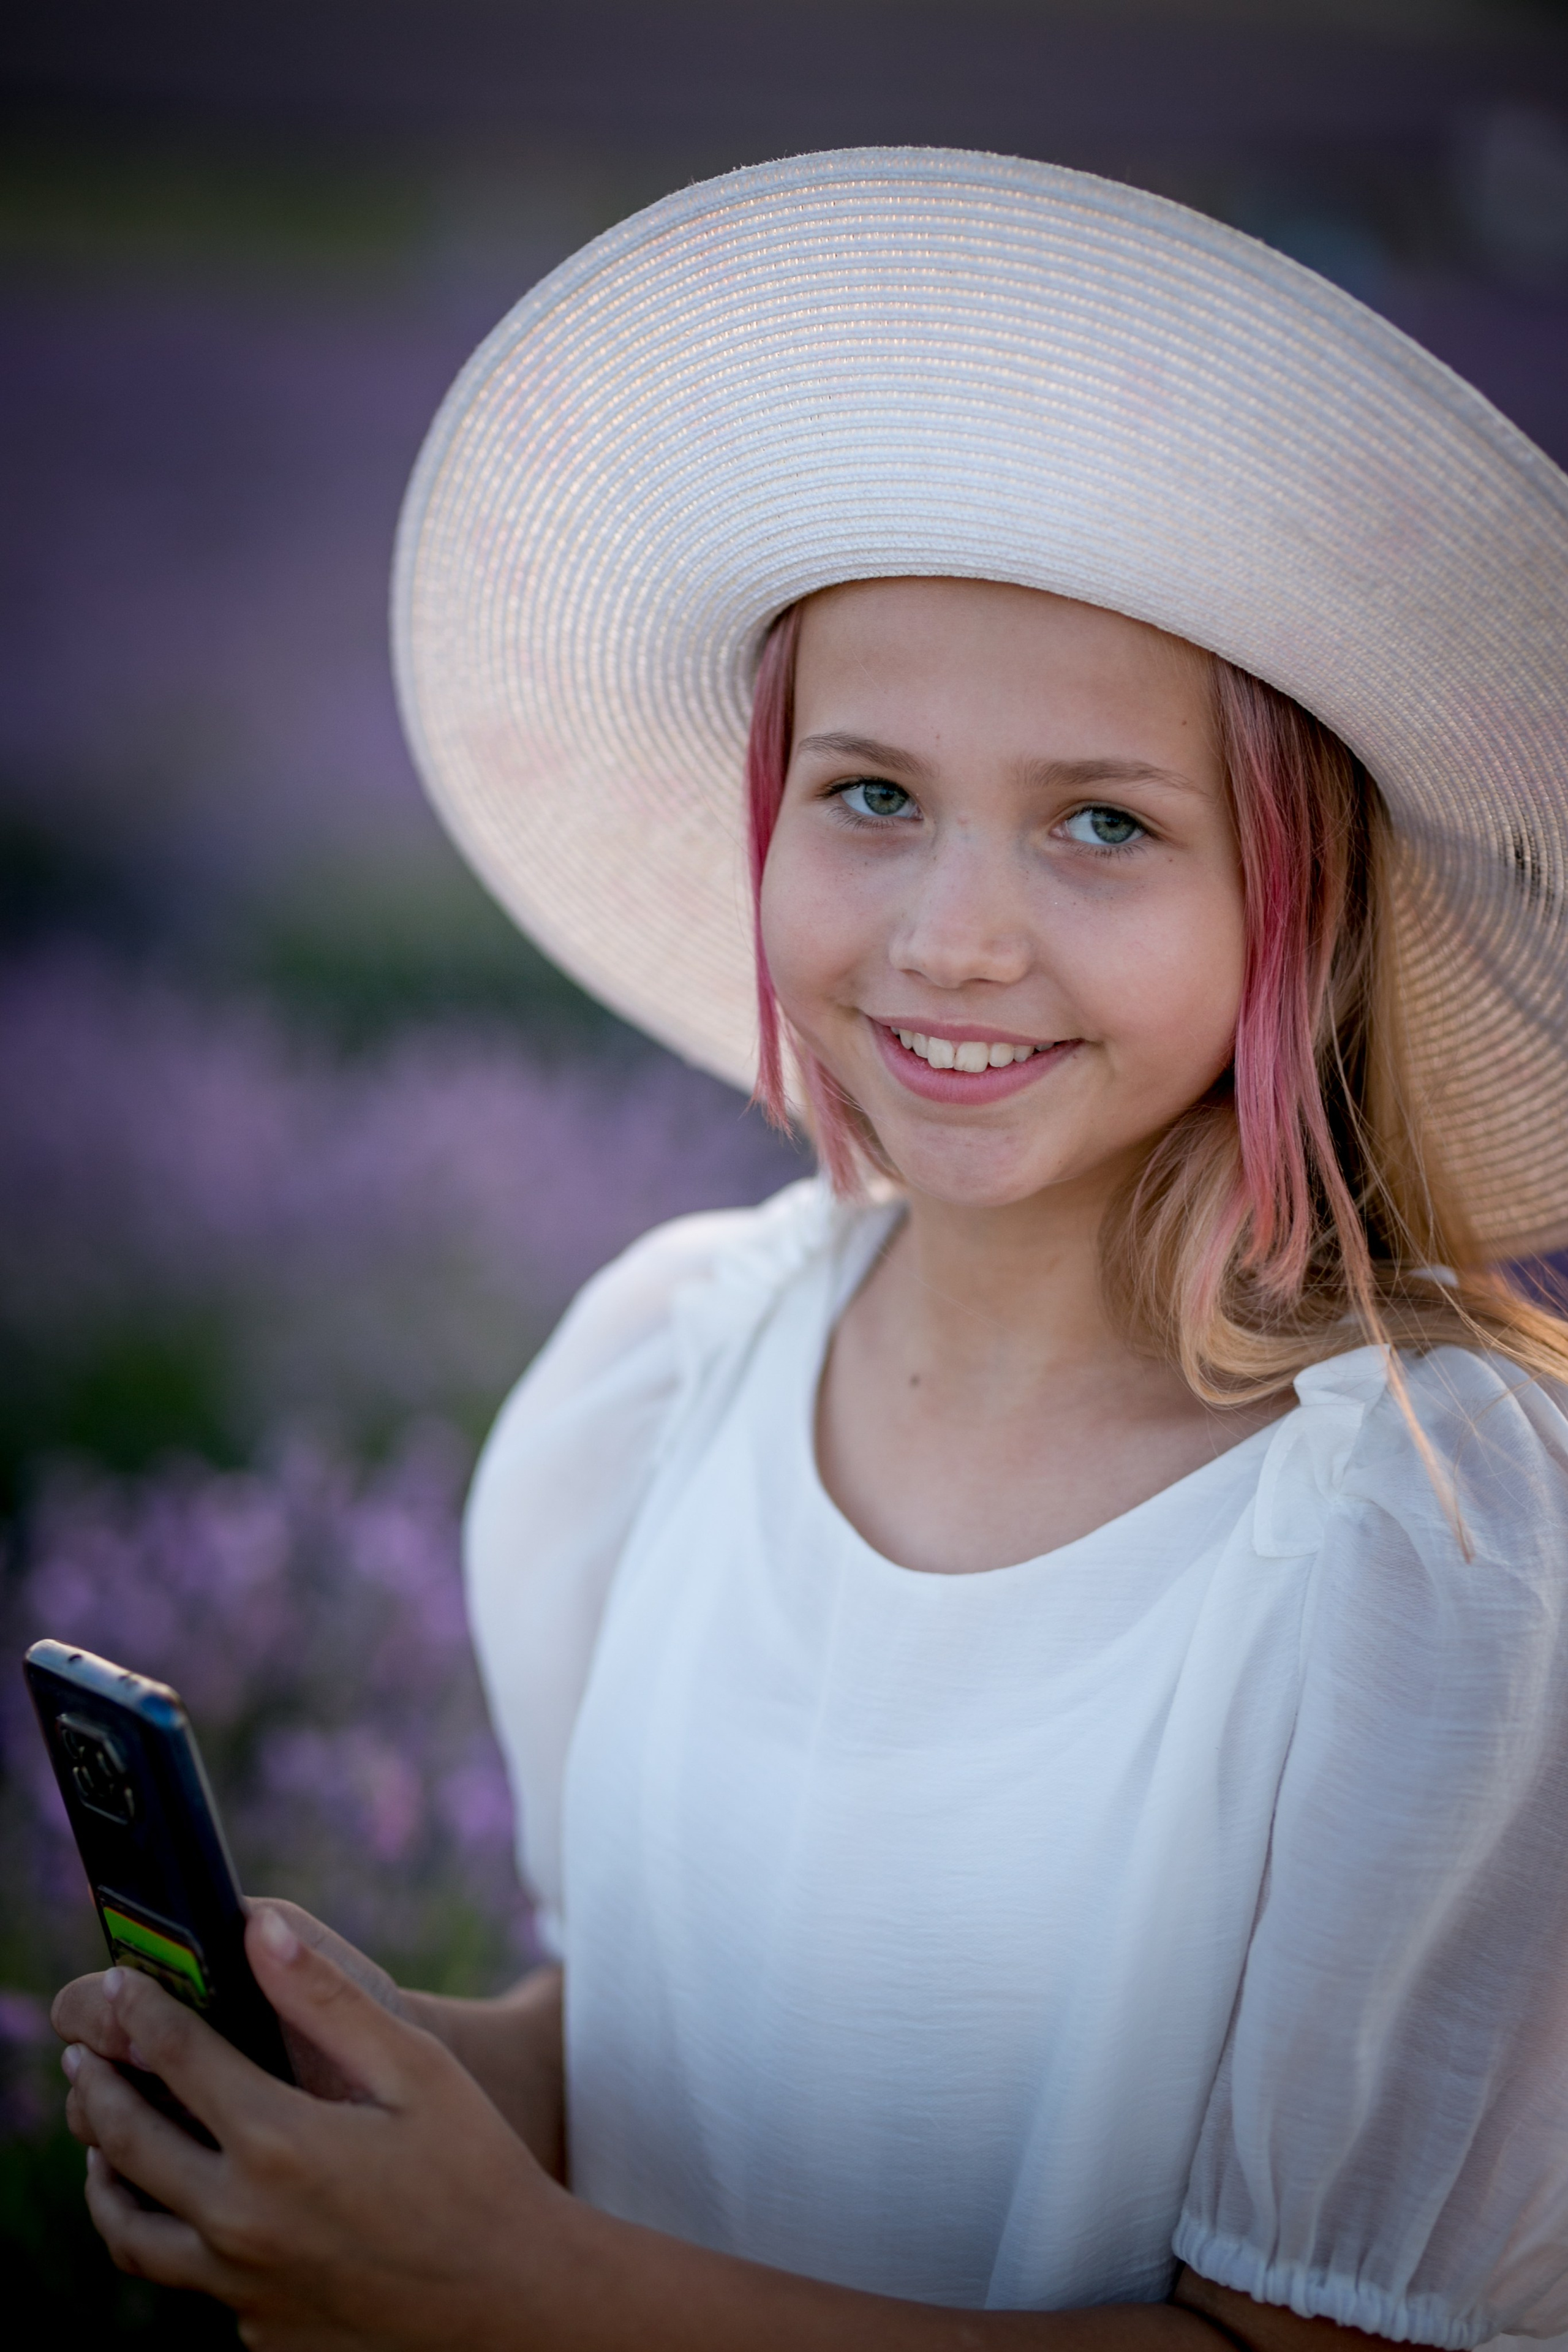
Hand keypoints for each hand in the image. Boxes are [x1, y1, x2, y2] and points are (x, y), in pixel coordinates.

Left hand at [56, 1905, 580, 2350]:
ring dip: (105, 2174)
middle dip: (99, 2086)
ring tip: (101, 2136)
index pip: (177, 2058)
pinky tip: (194, 2204)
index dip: (141, 2010)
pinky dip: (173, 2233)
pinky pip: (190, 2278)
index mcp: (278, 2145)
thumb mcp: (415, 2066)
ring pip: (131, 2230)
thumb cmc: (475, 2168)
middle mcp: (241, 2222)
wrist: (514, 2301)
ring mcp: (242, 2286)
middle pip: (127, 2143)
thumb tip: (258, 1927)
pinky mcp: (258, 2329)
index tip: (120, 1983)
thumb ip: (326, 1997)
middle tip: (87, 2053)